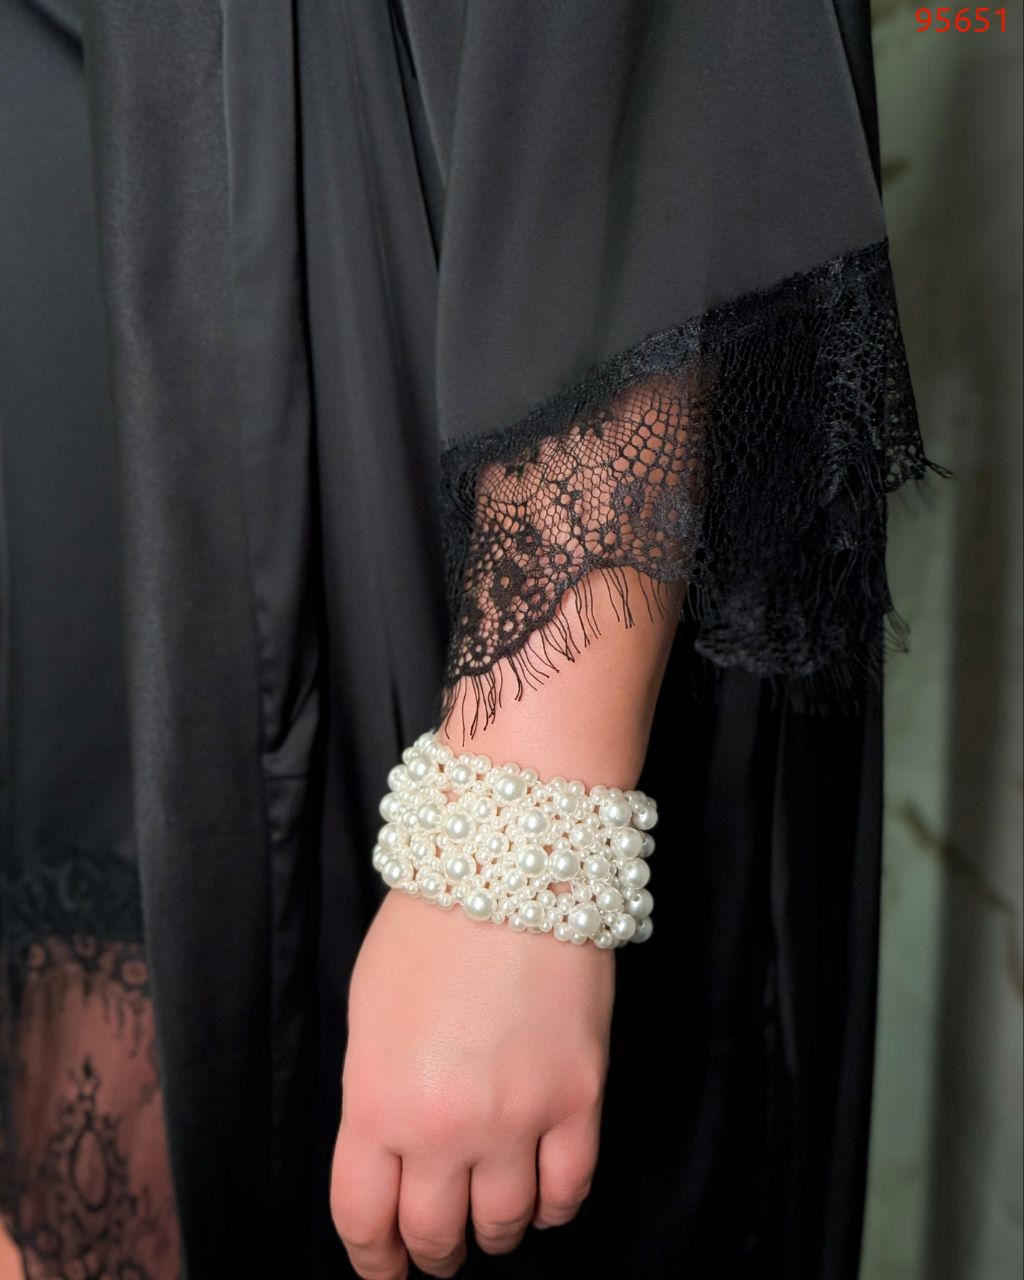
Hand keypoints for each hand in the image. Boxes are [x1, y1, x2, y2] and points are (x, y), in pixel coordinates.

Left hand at [330, 886, 614, 1278]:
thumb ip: (376, 1093)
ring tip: (492, 1217)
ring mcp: (518, 1118)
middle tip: (439, 1247)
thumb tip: (394, 1152)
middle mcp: (443, 1127)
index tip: (385, 1268)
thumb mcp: (369, 1011)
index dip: (374, 1261)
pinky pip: (570, 1191)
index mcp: (375, 1101)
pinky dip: (554, 1206)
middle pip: (435, 1235)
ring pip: (505, 1226)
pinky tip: (543, 1193)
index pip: (365, 1220)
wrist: (512, 864)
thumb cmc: (429, 926)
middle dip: (432, 1252)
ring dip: (493, 1232)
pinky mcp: (580, 1098)